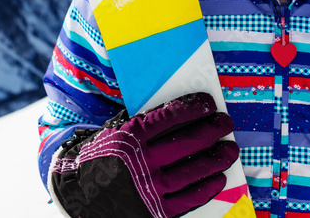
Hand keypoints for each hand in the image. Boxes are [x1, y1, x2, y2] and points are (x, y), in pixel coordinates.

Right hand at [50, 92, 238, 217]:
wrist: (80, 194)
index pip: (171, 117)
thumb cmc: (103, 157)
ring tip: (229, 150)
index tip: (208, 103)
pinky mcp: (155, 213)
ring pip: (193, 172)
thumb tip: (182, 112)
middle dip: (212, 130)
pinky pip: (189, 199)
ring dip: (216, 159)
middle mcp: (142, 161)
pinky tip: (217, 178)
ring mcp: (149, 189)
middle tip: (225, 124)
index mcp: (131, 136)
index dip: (194, 108)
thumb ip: (145, 124)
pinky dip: (207, 188)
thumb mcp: (117, 132)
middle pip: (188, 143)